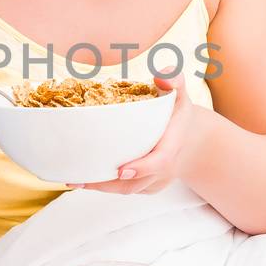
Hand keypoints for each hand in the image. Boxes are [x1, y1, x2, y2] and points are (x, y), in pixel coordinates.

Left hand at [70, 72, 200, 194]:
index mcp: (173, 142)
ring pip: (129, 190)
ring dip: (101, 188)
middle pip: (138, 182)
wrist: (190, 138)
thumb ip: (174, 79)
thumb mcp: (179, 92)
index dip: (143, 167)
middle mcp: (166, 167)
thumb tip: (161, 74)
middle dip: (109, 184)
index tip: (122, 170)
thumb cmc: (178, 112)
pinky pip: (127, 190)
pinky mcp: (148, 186)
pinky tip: (84, 180)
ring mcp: (157, 179)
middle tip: (81, 179)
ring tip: (74, 180)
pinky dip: (106, 187)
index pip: (161, 160)